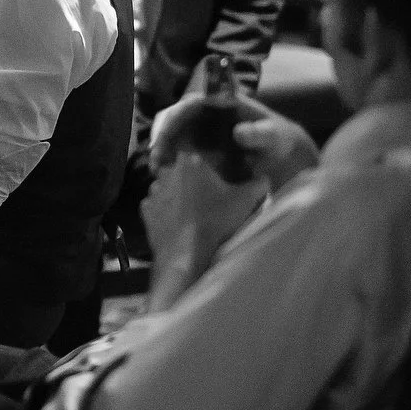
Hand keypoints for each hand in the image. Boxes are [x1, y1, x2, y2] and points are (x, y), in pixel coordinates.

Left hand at [140, 149, 267, 308]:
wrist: (187, 253)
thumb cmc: (217, 221)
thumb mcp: (245, 200)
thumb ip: (258, 183)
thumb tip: (265, 177)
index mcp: (192, 161)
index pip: (203, 156)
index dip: (212, 168)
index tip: (219, 181)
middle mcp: (168, 171)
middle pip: (184, 171)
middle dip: (194, 180)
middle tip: (207, 197)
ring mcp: (153, 190)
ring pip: (168, 187)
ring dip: (178, 195)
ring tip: (192, 211)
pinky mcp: (145, 210)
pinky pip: (157, 205)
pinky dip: (165, 211)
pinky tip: (177, 221)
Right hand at [150, 93, 316, 190]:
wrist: (279, 151)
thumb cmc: (277, 138)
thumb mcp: (273, 135)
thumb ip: (259, 133)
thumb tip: (238, 132)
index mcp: (220, 100)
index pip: (190, 103)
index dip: (174, 117)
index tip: (166, 134)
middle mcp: (205, 110)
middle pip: (173, 116)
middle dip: (161, 135)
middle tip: (157, 158)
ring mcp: (200, 126)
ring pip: (170, 132)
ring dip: (161, 147)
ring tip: (159, 169)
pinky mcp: (198, 143)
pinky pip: (176, 147)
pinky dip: (168, 157)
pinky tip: (166, 172)